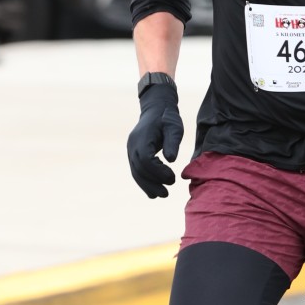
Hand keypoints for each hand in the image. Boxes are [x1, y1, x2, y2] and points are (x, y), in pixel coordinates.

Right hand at [127, 80, 183, 196]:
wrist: (156, 109)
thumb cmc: (167, 118)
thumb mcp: (174, 127)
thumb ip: (172, 142)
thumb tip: (171, 159)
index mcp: (141, 139)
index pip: (146, 161)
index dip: (158, 173)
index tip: (172, 178)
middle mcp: (132, 146)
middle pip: (139, 170)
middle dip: (152, 184)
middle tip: (167, 193)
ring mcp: (131, 150)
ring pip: (136, 173)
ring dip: (147, 186)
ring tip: (162, 195)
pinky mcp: (133, 154)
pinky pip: (136, 170)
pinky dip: (144, 181)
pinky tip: (153, 191)